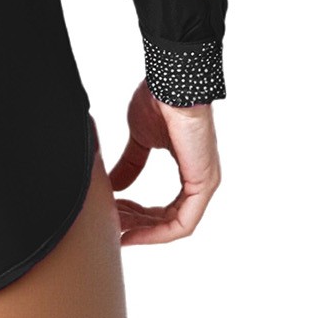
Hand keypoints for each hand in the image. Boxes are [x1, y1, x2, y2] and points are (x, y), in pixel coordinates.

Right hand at [108, 81, 221, 245]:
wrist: (170, 84)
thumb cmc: (159, 101)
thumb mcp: (140, 138)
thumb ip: (131, 164)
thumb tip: (116, 185)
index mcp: (190, 168)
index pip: (167, 207)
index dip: (141, 218)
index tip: (117, 220)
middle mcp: (200, 180)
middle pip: (168, 219)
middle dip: (138, 224)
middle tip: (113, 225)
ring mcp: (204, 183)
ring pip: (175, 224)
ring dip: (144, 230)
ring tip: (118, 229)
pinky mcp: (203, 184)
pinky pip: (183, 223)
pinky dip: (158, 232)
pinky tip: (134, 231)